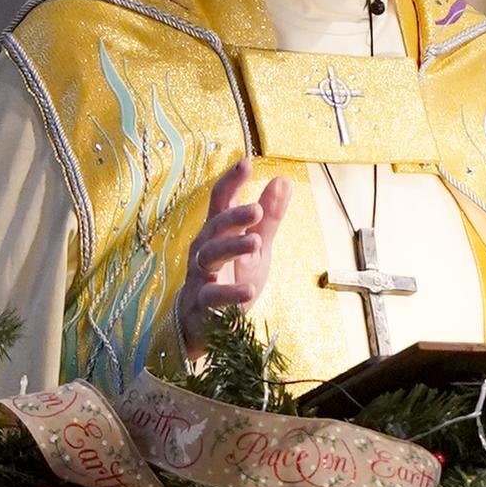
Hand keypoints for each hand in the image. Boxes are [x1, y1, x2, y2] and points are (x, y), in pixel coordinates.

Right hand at [178, 158, 291, 357]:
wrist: (203, 322)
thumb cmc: (230, 276)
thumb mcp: (256, 247)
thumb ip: (269, 218)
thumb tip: (283, 181)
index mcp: (218, 231)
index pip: (220, 200)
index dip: (231, 181)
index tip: (246, 163)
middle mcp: (205, 248)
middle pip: (215, 226)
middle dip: (234, 216)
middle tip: (256, 210)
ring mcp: (202, 275)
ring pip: (211, 256)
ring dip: (232, 247)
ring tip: (255, 242)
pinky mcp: (203, 303)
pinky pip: (213, 296)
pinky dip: (230, 293)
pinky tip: (248, 290)